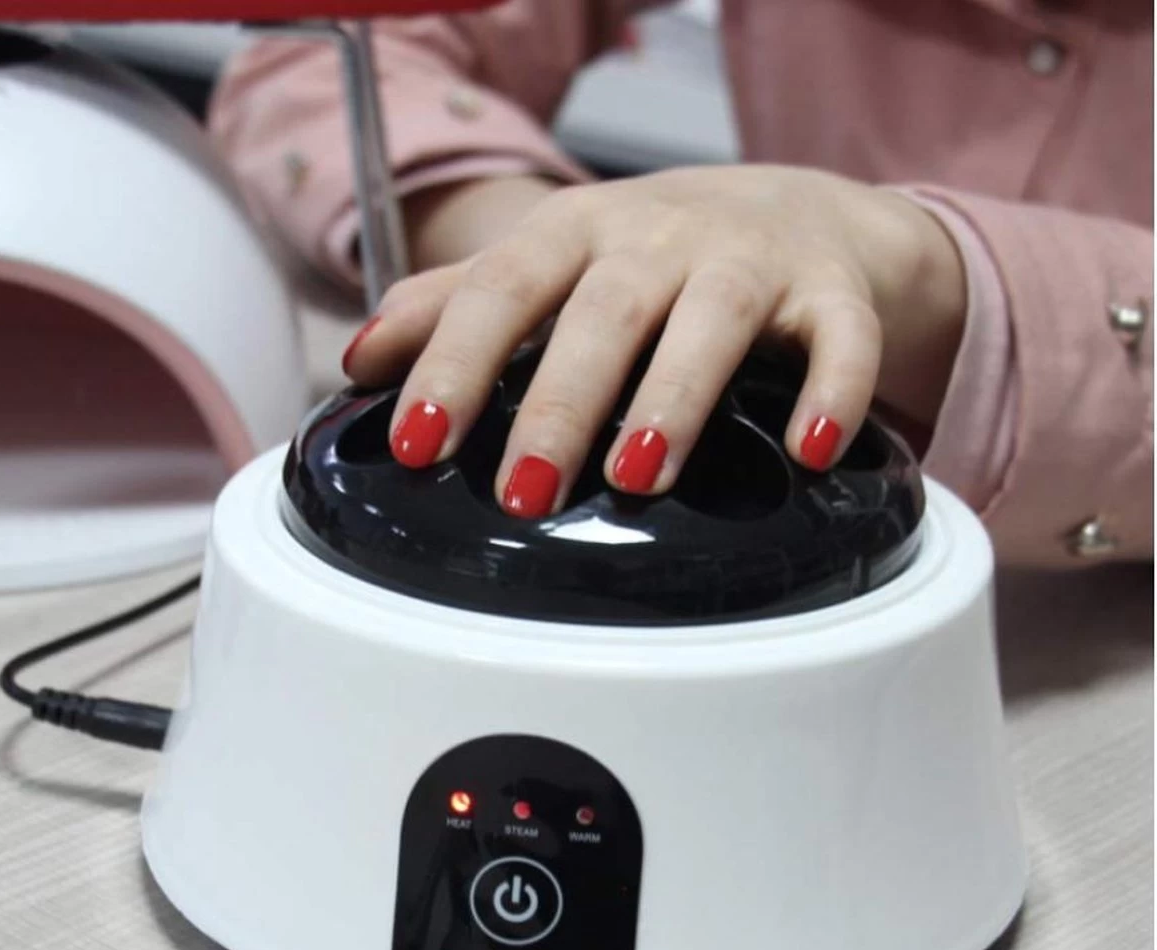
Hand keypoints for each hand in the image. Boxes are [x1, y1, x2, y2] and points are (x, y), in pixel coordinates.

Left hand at [344, 166, 965, 517]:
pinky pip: (842, 337)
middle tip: (525, 489)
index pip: (503, 288)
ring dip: (676, 396)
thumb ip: (455, 305)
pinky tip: (813, 449)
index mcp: (578, 231)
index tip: (417, 443)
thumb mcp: (549, 263)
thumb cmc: (653, 253)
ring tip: (639, 478)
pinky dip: (833, 389)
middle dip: (561, 402)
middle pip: (604, 311)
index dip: (455, 362)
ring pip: (716, 318)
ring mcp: (751, 258)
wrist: (796, 207)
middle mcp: (661, 234)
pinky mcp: (833, 290)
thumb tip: (359, 361)